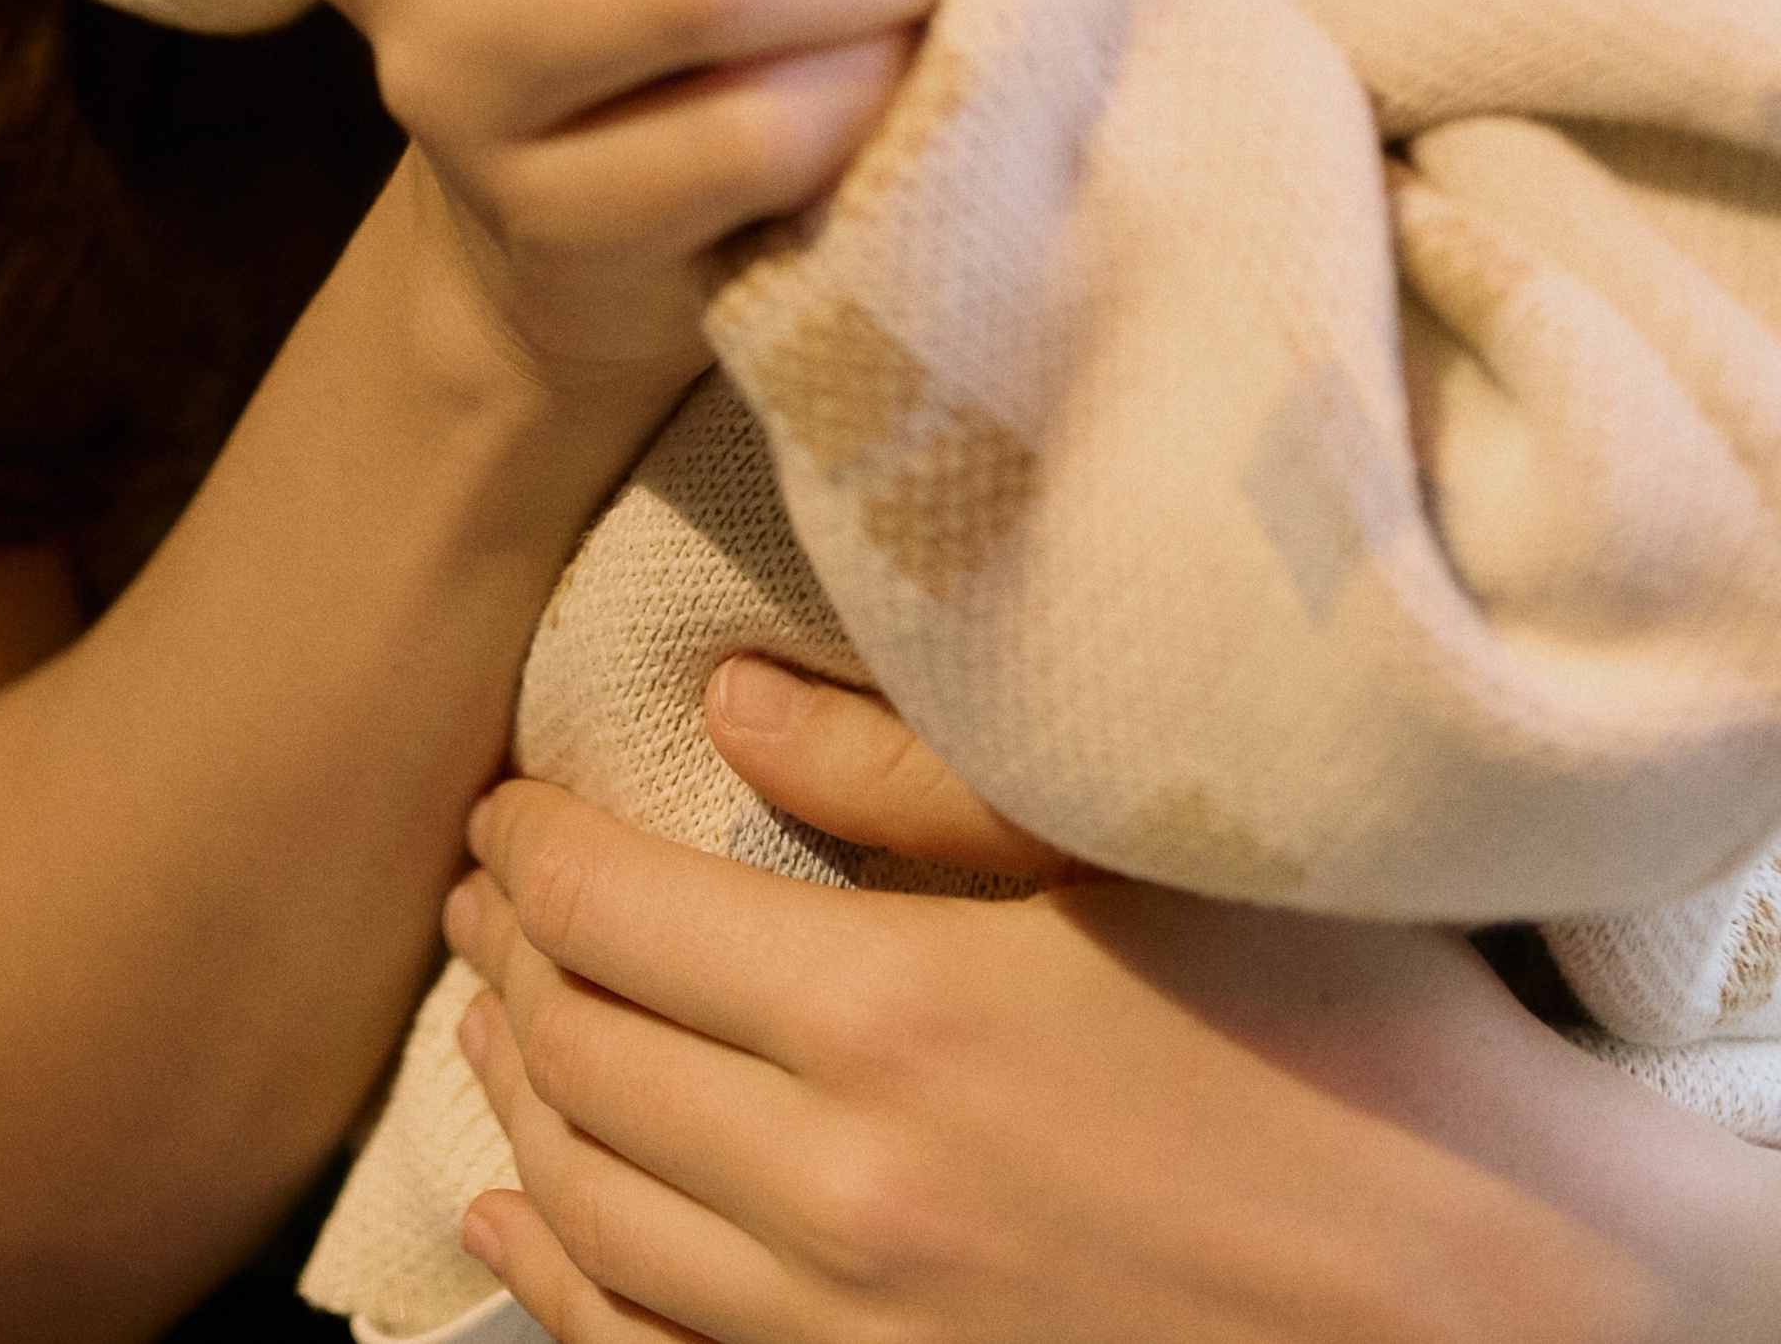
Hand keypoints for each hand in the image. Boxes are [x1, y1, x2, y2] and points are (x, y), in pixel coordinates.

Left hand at [442, 771, 1706, 1343]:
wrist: (1496, 1303)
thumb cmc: (1340, 1040)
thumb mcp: (1133, 855)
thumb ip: (905, 780)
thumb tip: (722, 703)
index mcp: (886, 1016)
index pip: (607, 909)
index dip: (529, 844)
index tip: (504, 798)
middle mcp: (834, 1195)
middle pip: (578, 1052)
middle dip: (508, 953)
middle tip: (487, 886)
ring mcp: (852, 1337)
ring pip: (591, 1207)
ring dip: (519, 1098)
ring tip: (497, 1016)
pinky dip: (557, 1279)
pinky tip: (517, 1222)